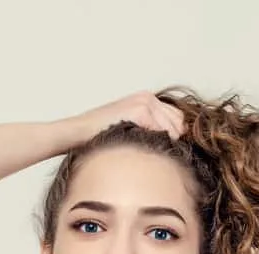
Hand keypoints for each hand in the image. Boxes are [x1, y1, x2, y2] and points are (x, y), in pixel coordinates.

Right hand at [63, 91, 185, 142]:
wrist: (80, 132)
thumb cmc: (101, 134)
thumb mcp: (130, 128)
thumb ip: (150, 129)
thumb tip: (172, 142)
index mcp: (147, 99)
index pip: (178, 117)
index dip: (175, 134)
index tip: (164, 147)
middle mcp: (148, 97)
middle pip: (179, 123)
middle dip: (172, 139)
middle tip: (155, 150)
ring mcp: (144, 102)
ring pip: (172, 129)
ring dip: (163, 143)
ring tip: (144, 149)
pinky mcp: (140, 110)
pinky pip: (161, 131)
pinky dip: (154, 142)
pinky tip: (139, 146)